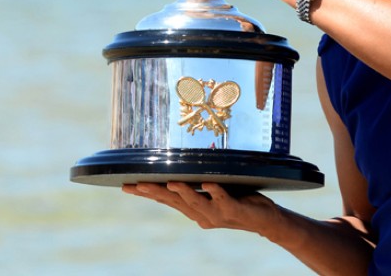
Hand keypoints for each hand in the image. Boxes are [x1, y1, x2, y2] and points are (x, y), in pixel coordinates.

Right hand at [122, 182, 281, 233]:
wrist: (264, 220)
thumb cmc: (237, 201)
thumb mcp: (212, 193)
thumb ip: (196, 186)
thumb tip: (178, 169)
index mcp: (193, 209)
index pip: (165, 200)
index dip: (146, 193)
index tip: (125, 185)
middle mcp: (201, 214)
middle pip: (174, 202)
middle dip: (154, 193)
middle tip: (134, 185)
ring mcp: (217, 213)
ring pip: (196, 202)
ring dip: (182, 193)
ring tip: (169, 183)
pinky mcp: (234, 209)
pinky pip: (223, 199)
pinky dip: (215, 192)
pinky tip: (208, 183)